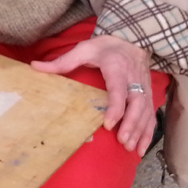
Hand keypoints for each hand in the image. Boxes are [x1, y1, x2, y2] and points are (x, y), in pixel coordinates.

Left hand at [31, 35, 154, 155]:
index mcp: (117, 68)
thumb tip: (35, 66)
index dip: (116, 108)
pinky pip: (152, 115)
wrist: (132, 39)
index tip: (109, 124)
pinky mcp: (148, 95)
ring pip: (146, 112)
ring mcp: (143, 88)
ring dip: (140, 131)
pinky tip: (141, 147)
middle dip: (131, 124)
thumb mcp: (83, 49)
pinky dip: (148, 132)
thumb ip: (62, 61)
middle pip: (137, 104)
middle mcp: (133, 80)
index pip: (118, 91)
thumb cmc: (106, 46)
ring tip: (130, 149)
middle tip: (122, 141)